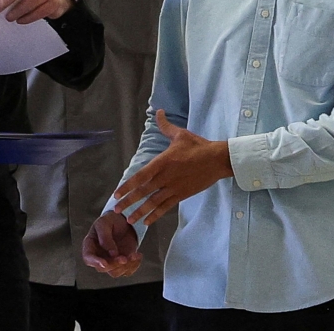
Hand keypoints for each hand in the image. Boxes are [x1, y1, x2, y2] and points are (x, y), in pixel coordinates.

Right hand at [82, 211, 142, 277]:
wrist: (124, 221)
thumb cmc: (110, 220)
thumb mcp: (104, 223)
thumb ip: (105, 237)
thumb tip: (111, 253)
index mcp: (90, 246)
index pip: (88, 258)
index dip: (95, 262)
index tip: (104, 264)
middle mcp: (99, 256)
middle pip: (103, 268)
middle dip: (114, 264)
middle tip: (124, 258)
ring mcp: (110, 261)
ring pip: (115, 272)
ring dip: (125, 266)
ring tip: (134, 255)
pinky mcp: (122, 264)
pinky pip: (127, 271)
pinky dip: (134, 265)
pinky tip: (137, 255)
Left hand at [113, 109, 232, 225]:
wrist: (217, 160)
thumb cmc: (198, 146)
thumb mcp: (180, 134)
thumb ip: (165, 126)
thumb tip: (158, 112)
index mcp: (162, 162)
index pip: (140, 176)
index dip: (127, 186)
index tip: (117, 194)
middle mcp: (165, 177)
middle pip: (143, 192)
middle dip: (129, 202)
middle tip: (116, 210)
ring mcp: (173, 188)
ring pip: (153, 202)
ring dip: (140, 212)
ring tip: (129, 220)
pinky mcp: (182, 195)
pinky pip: (166, 207)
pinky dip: (156, 215)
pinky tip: (147, 222)